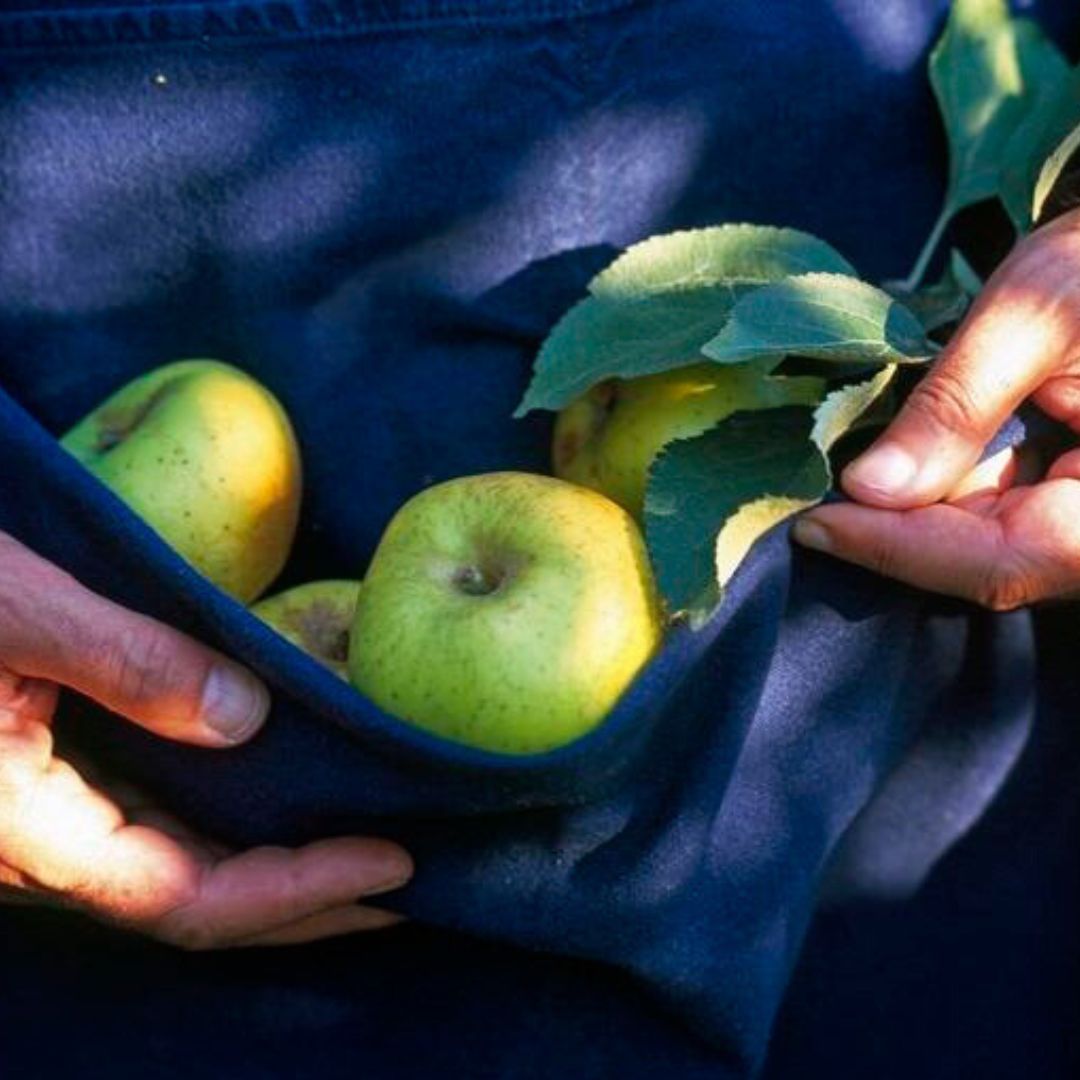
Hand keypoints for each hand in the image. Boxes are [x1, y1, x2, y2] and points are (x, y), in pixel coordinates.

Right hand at [0, 531, 411, 946]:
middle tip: (409, 881)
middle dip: (305, 901)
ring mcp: (37, 819)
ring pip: (172, 870)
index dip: (299, 888)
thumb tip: (249, 715)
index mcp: (21, 828)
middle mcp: (33, 846)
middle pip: (192, 902)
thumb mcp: (16, 605)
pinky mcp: (44, 782)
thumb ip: (128, 662)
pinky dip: (225, 823)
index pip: (188, 895)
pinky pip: (150, 824)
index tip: (397, 861)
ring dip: (271, 868)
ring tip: (364, 850)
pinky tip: (274, 797)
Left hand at [793, 208, 1079, 609]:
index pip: (1003, 562)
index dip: (900, 551)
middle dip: (893, 533)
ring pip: (981, 545)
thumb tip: (868, 488)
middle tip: (808, 506)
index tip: (815, 526)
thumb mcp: (1035, 314)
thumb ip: (957, 404)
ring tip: (834, 486)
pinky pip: (993, 516)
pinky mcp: (1060, 496)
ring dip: (906, 513)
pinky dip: (934, 492)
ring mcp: (1079, 515)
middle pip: (987, 563)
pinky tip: (884, 469)